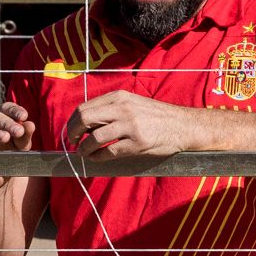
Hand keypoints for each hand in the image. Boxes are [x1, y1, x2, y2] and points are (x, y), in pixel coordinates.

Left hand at [64, 91, 206, 159]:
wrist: (184, 125)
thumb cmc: (157, 117)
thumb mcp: (133, 104)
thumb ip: (112, 109)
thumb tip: (86, 124)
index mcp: (119, 97)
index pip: (85, 107)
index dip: (73, 121)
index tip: (71, 131)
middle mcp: (123, 108)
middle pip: (85, 119)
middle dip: (73, 133)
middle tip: (73, 142)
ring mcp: (131, 125)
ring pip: (95, 138)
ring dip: (84, 148)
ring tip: (83, 153)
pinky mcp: (138, 142)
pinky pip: (110, 152)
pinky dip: (98, 157)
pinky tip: (97, 159)